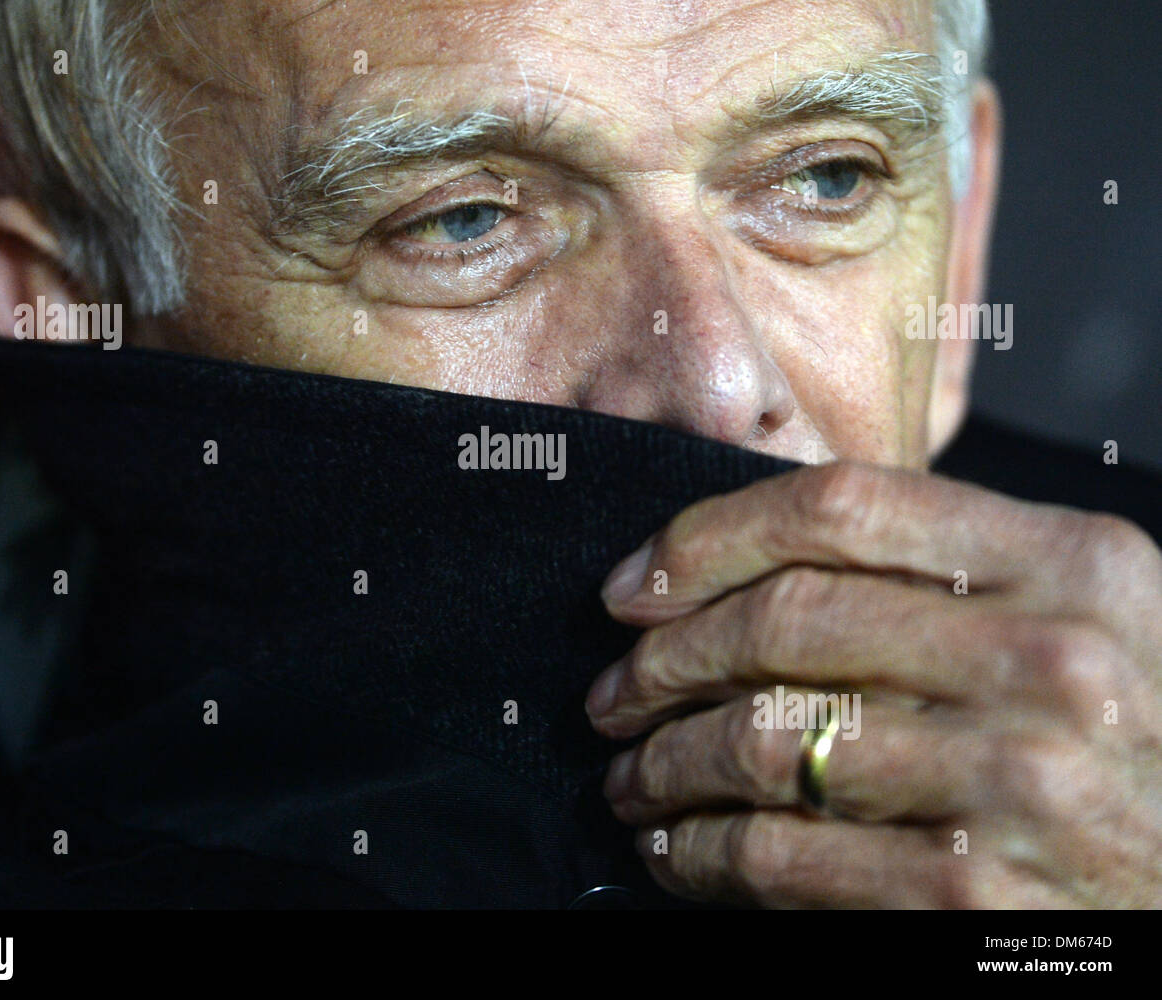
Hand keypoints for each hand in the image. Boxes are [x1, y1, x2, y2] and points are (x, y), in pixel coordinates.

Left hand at [586, 461, 1161, 906]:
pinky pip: (783, 859)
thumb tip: (745, 566)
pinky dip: (702, 854)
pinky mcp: (975, 897)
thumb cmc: (1135, 736)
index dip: (706, 538)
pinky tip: (676, 850)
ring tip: (633, 774)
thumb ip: (945, 570)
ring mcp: (1015, 783)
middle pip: (784, 622)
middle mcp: (1047, 661)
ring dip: (665, 763)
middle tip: (614, 691)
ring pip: (762, 743)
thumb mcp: (1078, 616)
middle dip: (664, 659)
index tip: (634, 584)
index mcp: (1069, 561)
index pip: (839, 507)